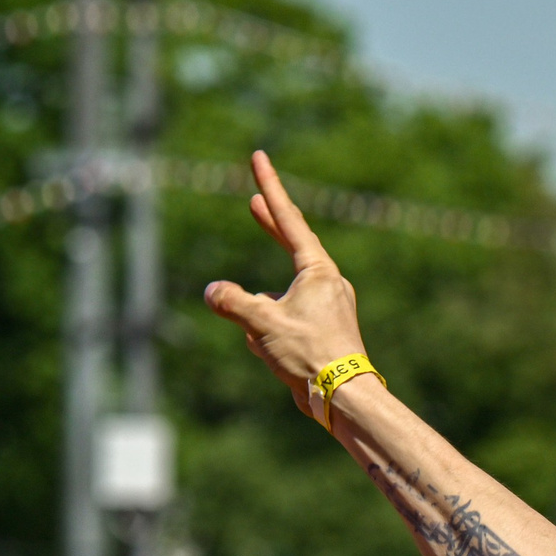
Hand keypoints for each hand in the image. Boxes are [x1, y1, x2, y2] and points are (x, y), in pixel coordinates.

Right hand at [201, 151, 370, 422]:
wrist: (343, 398)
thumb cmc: (310, 355)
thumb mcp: (262, 323)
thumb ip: (233, 302)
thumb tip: (212, 292)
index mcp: (318, 271)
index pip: (289, 220)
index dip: (269, 188)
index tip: (259, 158)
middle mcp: (328, 284)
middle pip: (292, 245)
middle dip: (271, 225)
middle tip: (255, 201)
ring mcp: (328, 307)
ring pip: (279, 300)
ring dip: (262, 315)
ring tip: (265, 343)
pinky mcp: (324, 332)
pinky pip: (284, 324)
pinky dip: (269, 335)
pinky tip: (269, 356)